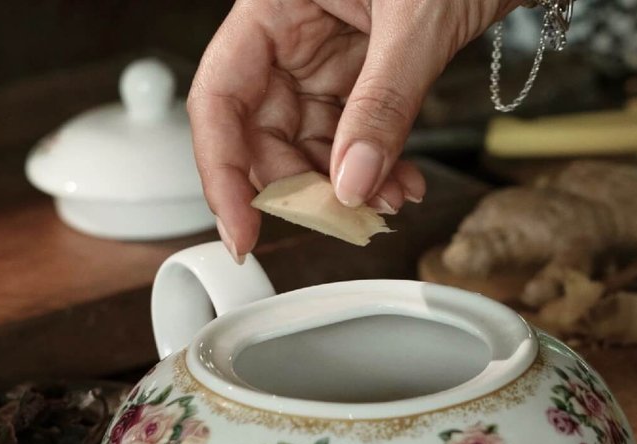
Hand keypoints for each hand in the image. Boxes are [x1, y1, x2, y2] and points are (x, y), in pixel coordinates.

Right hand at [189, 0, 513, 259]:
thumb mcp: (416, 22)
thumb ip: (383, 103)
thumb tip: (352, 183)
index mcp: (275, 2)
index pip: (220, 96)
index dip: (224, 169)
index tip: (244, 228)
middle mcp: (292, 29)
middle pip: (266, 129)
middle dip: (304, 186)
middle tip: (345, 222)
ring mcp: (329, 52)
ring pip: (313, 141)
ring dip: (348, 185)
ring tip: (390, 201)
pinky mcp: (369, 70)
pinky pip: (356, 133)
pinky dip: (376, 167)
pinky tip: (401, 183)